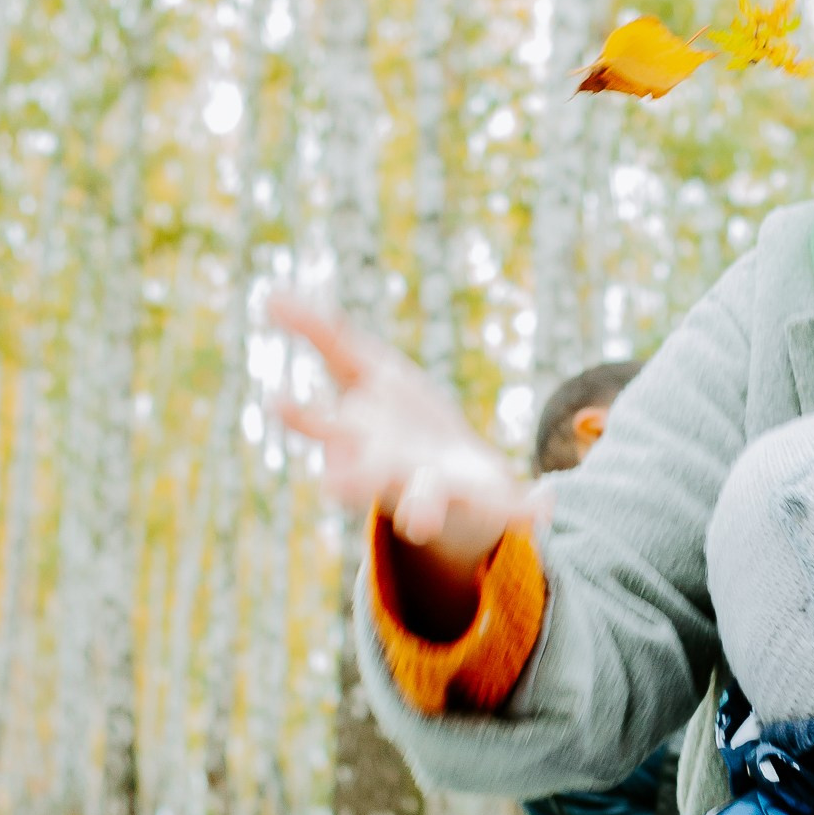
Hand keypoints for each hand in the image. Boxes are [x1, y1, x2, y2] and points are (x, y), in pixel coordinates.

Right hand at [270, 293, 544, 615]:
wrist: (448, 481)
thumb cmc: (398, 424)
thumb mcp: (364, 370)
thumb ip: (322, 333)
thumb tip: (270, 294)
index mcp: (362, 440)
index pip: (330, 428)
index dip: (305, 417)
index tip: (277, 402)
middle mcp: (394, 471)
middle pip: (370, 475)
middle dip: (355, 480)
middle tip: (333, 486)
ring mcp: (441, 489)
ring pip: (426, 502)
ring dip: (422, 509)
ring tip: (419, 520)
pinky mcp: (488, 499)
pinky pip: (509, 509)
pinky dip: (526, 511)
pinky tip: (544, 504)